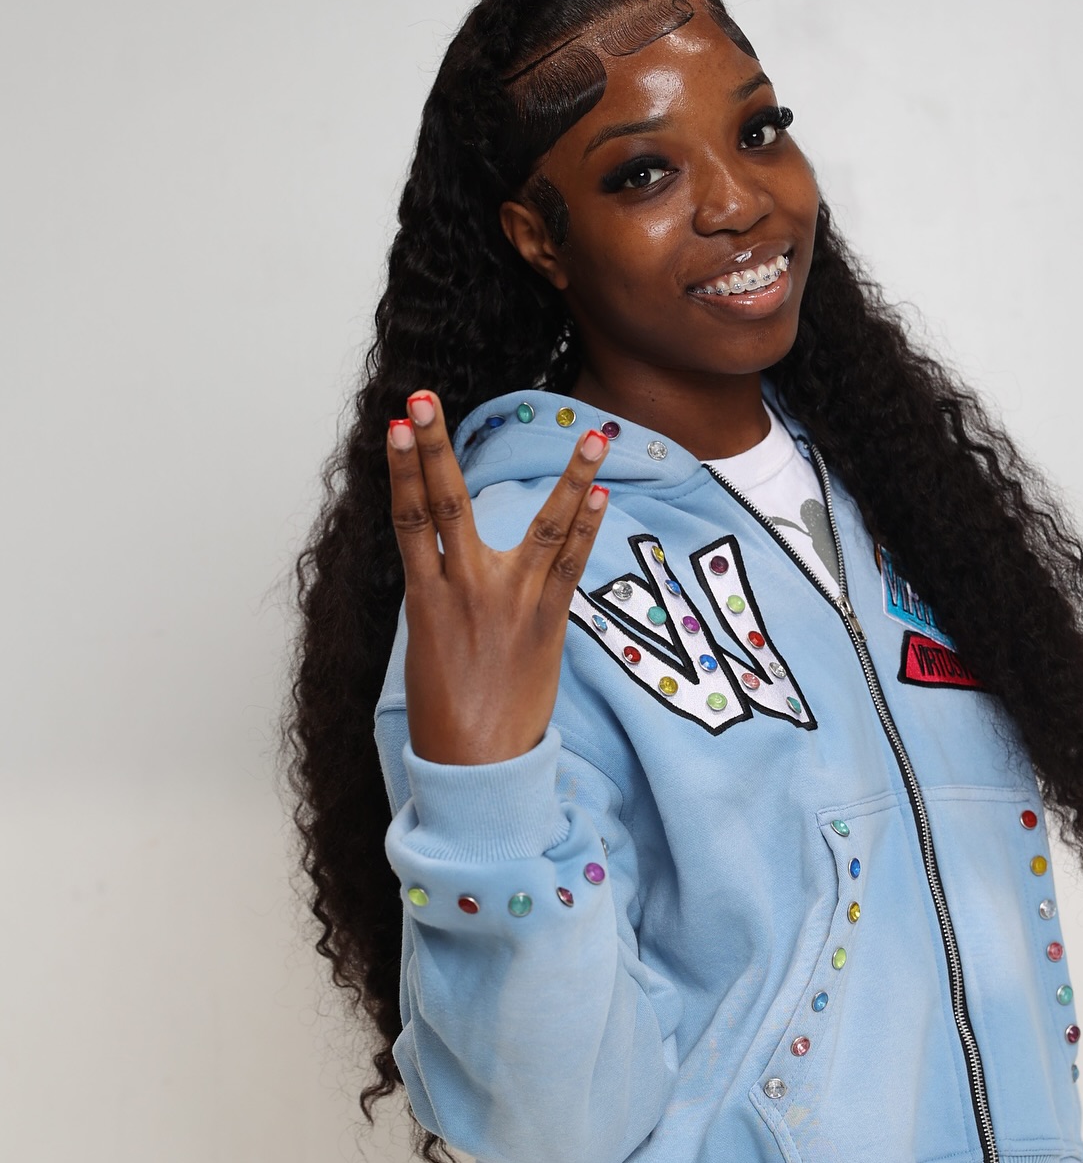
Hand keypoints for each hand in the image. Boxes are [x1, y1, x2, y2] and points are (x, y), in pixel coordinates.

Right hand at [387, 390, 609, 764]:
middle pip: (448, 503)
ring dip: (571, 476)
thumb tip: (449, 563)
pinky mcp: (550, 622)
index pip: (408, 516)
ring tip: (594, 433)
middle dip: (436, 447)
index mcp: (426, 597)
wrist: (477, 765)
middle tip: (426, 397)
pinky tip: (602, 493)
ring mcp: (512, 603)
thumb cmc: (448, 711)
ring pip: (542, 525)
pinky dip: (589, 527)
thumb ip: (440, 595)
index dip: (402, 467)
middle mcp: (466, 590)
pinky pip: (573, 565)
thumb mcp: (429, 645)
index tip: (399, 423)